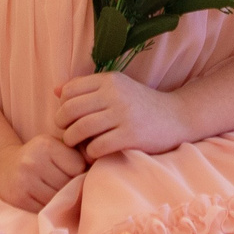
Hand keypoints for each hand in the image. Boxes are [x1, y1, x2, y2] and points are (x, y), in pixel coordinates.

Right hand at [0, 135, 85, 211]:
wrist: (2, 168)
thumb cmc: (37, 157)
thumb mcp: (53, 146)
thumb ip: (75, 153)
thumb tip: (100, 165)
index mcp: (46, 145)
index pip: (77, 166)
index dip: (79, 172)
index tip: (75, 172)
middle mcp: (33, 161)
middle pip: (68, 183)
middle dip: (71, 187)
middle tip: (68, 185)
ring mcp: (25, 181)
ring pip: (58, 198)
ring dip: (62, 199)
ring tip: (58, 193)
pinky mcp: (19, 198)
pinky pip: (45, 208)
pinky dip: (50, 206)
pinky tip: (47, 199)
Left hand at [57, 71, 195, 159]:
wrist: (177, 117)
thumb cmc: (141, 104)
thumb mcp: (117, 88)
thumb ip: (87, 87)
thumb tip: (56, 90)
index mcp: (109, 80)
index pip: (69, 91)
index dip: (62, 105)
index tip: (68, 117)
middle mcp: (115, 95)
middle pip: (70, 110)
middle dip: (62, 124)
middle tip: (68, 133)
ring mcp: (123, 115)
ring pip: (80, 129)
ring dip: (72, 140)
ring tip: (77, 144)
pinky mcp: (130, 136)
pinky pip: (96, 146)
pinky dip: (90, 152)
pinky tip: (95, 152)